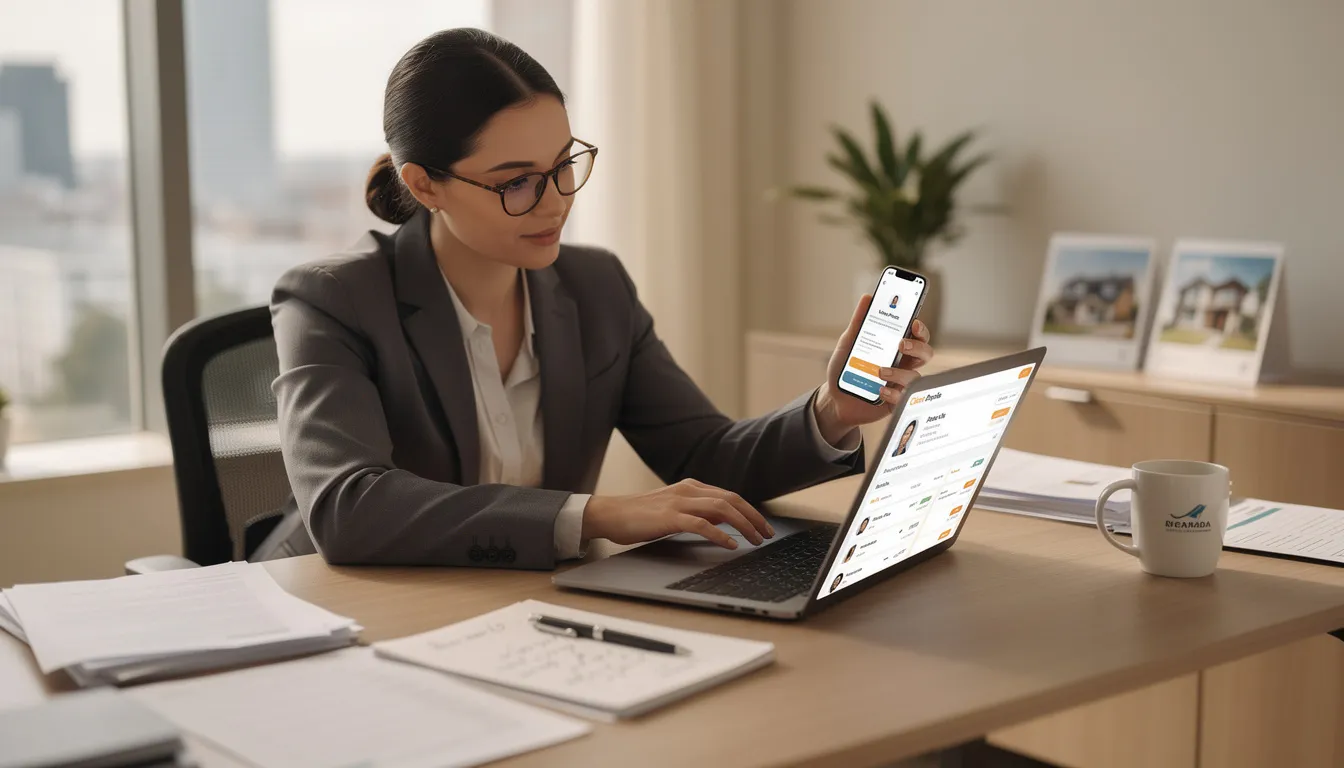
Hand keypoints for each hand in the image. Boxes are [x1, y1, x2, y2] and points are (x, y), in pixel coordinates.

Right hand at [582, 479, 775, 549]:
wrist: (610, 513)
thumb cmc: (640, 516)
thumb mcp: (673, 509)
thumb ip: (696, 512)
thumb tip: (724, 523)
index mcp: (691, 487)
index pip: (729, 495)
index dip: (750, 510)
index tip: (763, 526)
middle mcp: (688, 490)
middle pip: (731, 500)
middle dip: (754, 517)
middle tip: (768, 534)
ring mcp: (679, 502)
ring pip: (722, 509)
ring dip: (744, 525)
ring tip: (756, 540)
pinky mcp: (669, 517)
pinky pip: (702, 524)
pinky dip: (720, 534)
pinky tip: (731, 545)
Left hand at [813, 294, 934, 441]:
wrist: (834, 398)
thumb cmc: (845, 368)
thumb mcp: (848, 343)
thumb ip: (859, 322)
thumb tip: (867, 298)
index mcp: (895, 347)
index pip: (917, 335)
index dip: (920, 328)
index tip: (913, 323)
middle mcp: (902, 364)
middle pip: (925, 353)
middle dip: (917, 346)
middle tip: (901, 344)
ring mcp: (900, 383)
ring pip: (915, 376)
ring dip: (899, 373)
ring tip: (880, 372)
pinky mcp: (895, 401)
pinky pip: (904, 398)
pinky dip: (893, 394)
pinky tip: (880, 391)